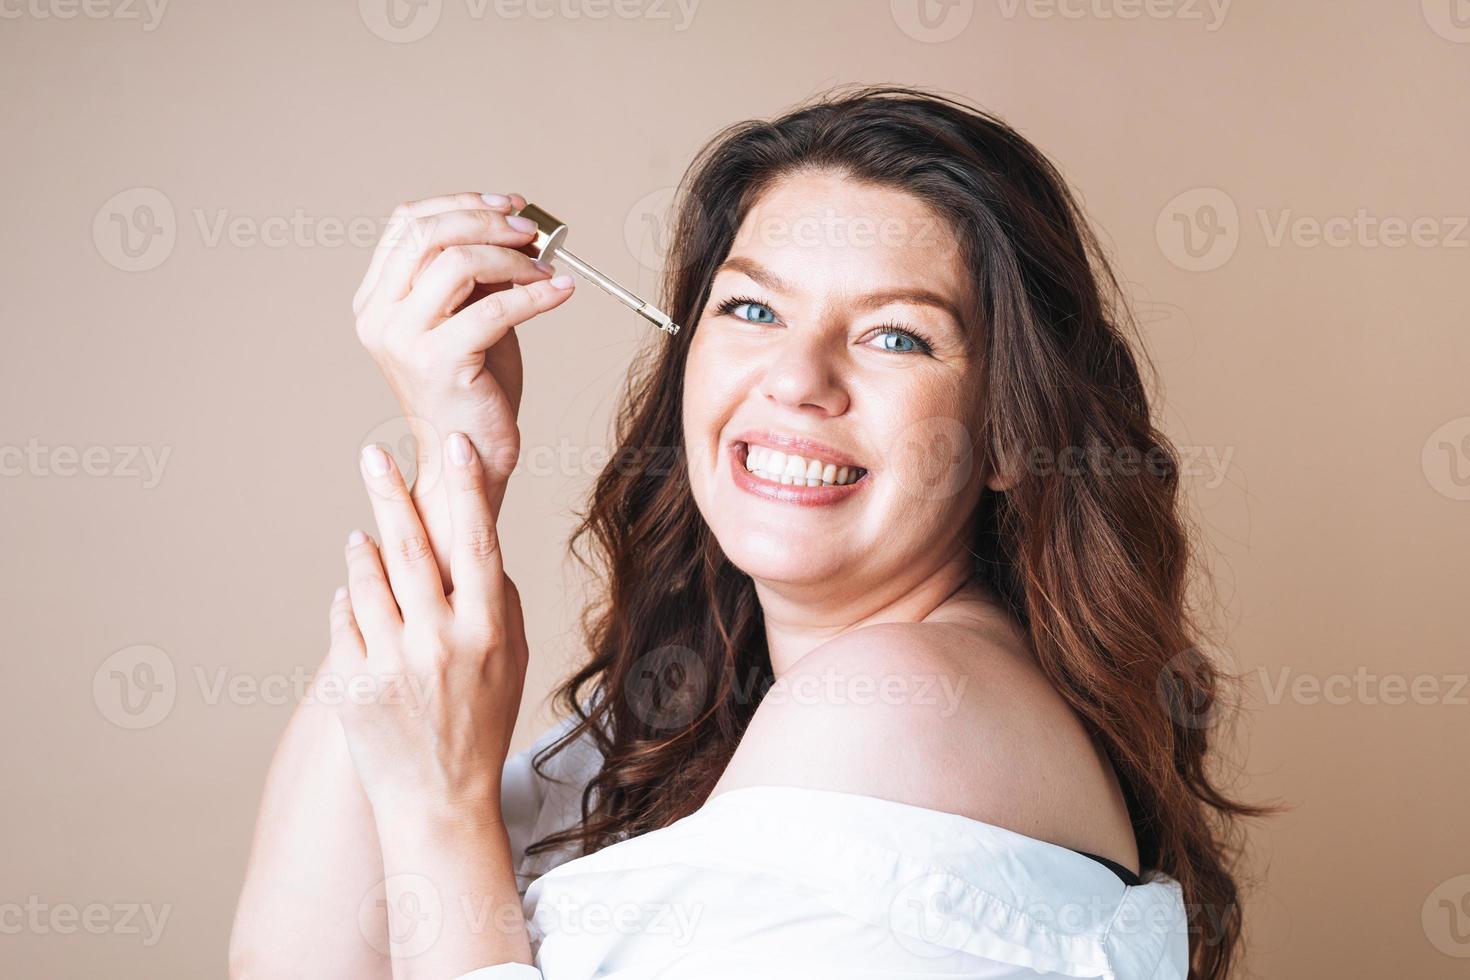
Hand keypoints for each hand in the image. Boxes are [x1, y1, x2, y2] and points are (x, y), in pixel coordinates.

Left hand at [328, 432, 528, 825]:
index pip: (477, 543)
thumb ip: (498, 602)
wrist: (438, 802)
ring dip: (363, 548)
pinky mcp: (352, 681)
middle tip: (373, 453)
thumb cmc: (481, 724)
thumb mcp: (512, 663)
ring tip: (364, 534)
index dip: (467, 489)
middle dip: (390, 490)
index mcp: (488, 631)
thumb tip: (477, 547)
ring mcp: (392, 662)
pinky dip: (348, 599)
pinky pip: (343, 618)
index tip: (456, 444)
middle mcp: (440, 641)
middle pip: (409, 546)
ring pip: (365, 577)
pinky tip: (355, 597)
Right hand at [352, 191, 575, 586]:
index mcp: (376, 299)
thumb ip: (474, 274)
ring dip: (514, 258)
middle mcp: (379, 316)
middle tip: (533, 231)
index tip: (510, 205)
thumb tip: (511, 227)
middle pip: (429, 233)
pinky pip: (495, 308)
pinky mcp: (438, 362)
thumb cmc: (473, 388)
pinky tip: (562, 292)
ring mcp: (402, 339)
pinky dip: (536, 294)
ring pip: (458, 262)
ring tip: (547, 269)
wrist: (468, 459)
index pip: (406, 223)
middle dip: (488, 222)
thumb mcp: (469, 316)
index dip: (460, 203)